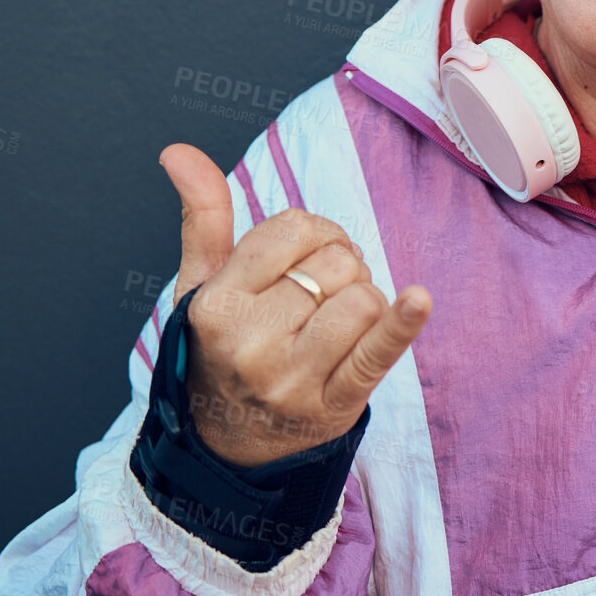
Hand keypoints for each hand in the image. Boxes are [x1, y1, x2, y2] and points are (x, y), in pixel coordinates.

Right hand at [159, 143, 432, 466]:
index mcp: (216, 304)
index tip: (307, 257)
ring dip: (365, 302)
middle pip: (336, 261)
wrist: (231, 443)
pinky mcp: (334, 404)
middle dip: (341, 269)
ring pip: (362, 298)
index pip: (293, 229)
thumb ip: (202, 217)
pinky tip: (417, 301)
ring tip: (338, 324)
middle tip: (319, 300)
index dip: (315, 233)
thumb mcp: (202, 285)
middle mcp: (249, 342)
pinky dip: (402, 323)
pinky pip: (377, 352)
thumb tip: (178, 151)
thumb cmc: (224, 348)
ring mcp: (291, 378)